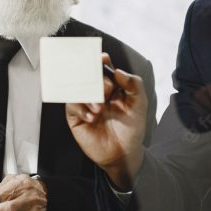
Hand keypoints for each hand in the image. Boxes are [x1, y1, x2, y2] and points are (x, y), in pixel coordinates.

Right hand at [65, 53, 146, 190]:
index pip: (103, 68)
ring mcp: (85, 103)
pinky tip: (93, 118)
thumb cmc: (131, 128)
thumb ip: (134, 85)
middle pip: (89, 75)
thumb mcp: (139, 104)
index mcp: (112, 86)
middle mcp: (96, 92)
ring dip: (89, 96)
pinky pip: (72, 105)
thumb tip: (119, 71)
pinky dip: (82, 109)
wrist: (123, 153)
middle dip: (97, 80)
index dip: (101, 61)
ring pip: (78, 88)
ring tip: (100, 108)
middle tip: (107, 90)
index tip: (103, 58)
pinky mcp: (76, 116)